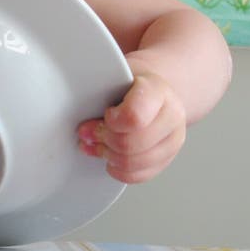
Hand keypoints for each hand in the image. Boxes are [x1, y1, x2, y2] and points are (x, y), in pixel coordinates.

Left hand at [76, 64, 186, 182]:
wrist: (154, 91)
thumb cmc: (131, 83)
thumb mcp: (115, 74)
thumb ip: (98, 87)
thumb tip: (77, 107)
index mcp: (158, 90)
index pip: (134, 116)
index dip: (112, 121)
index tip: (105, 114)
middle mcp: (172, 116)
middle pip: (130, 144)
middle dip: (103, 140)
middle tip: (88, 133)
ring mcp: (172, 140)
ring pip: (133, 163)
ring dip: (108, 155)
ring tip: (96, 144)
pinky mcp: (167, 159)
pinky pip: (139, 175)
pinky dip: (118, 169)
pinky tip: (109, 157)